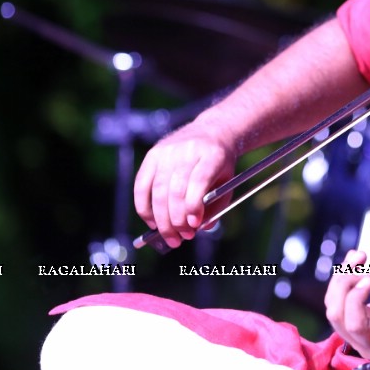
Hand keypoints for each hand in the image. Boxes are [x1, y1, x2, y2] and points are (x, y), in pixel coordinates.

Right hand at [133, 117, 236, 248]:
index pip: (198, 181)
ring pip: (158, 191)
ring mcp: (167, 151)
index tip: (194, 226)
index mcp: (212, 154)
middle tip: (183, 237)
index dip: (193, 206)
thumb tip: (200, 228)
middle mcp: (187, 150)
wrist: (213, 131)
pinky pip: (142, 185)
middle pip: (175, 189)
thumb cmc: (220, 163)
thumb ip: (216, 206)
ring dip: (162, 219)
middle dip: (177, 219)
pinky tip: (153, 223)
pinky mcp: (152, 154)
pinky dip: (144, 208)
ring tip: (171, 236)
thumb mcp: (227, 181)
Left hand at [324, 250, 369, 359]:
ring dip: (342, 277)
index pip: (355, 324)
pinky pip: (339, 298)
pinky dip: (343, 277)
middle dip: (344, 282)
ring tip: (358, 256)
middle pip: (337, 313)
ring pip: (334, 304)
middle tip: (361, 260)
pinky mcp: (355, 317)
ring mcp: (357, 330)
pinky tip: (354, 260)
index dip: (356, 299)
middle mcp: (364, 340)